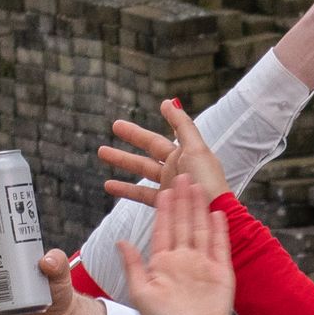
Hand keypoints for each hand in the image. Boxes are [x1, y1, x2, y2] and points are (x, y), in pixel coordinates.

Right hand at [100, 98, 233, 211]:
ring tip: (101, 152)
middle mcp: (176, 168)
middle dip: (131, 138)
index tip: (138, 116)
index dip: (145, 128)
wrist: (212, 213)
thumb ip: (182, 124)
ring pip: (141, 170)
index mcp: (184, 154)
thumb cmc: (206, 180)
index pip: (157, 139)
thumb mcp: (196, 148)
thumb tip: (168, 102)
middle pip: (148, 150)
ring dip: (122, 160)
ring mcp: (169, 186)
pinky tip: (108, 185)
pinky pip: (141, 194)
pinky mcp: (165, 203)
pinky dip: (125, 190)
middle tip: (114, 125)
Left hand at [129, 134, 248, 314]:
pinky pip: (221, 247)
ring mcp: (203, 267)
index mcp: (163, 264)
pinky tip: (217, 213)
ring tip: (199, 186)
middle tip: (183, 175)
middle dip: (183, 200)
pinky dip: (219, 230)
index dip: (164, 209)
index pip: (163, 230)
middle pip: (183, 224)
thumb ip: (134, 266)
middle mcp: (183, 261)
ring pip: (201, 230)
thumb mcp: (141, 293)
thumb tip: (120, 242)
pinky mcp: (222, 274)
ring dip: (200, 209)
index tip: (163, 188)